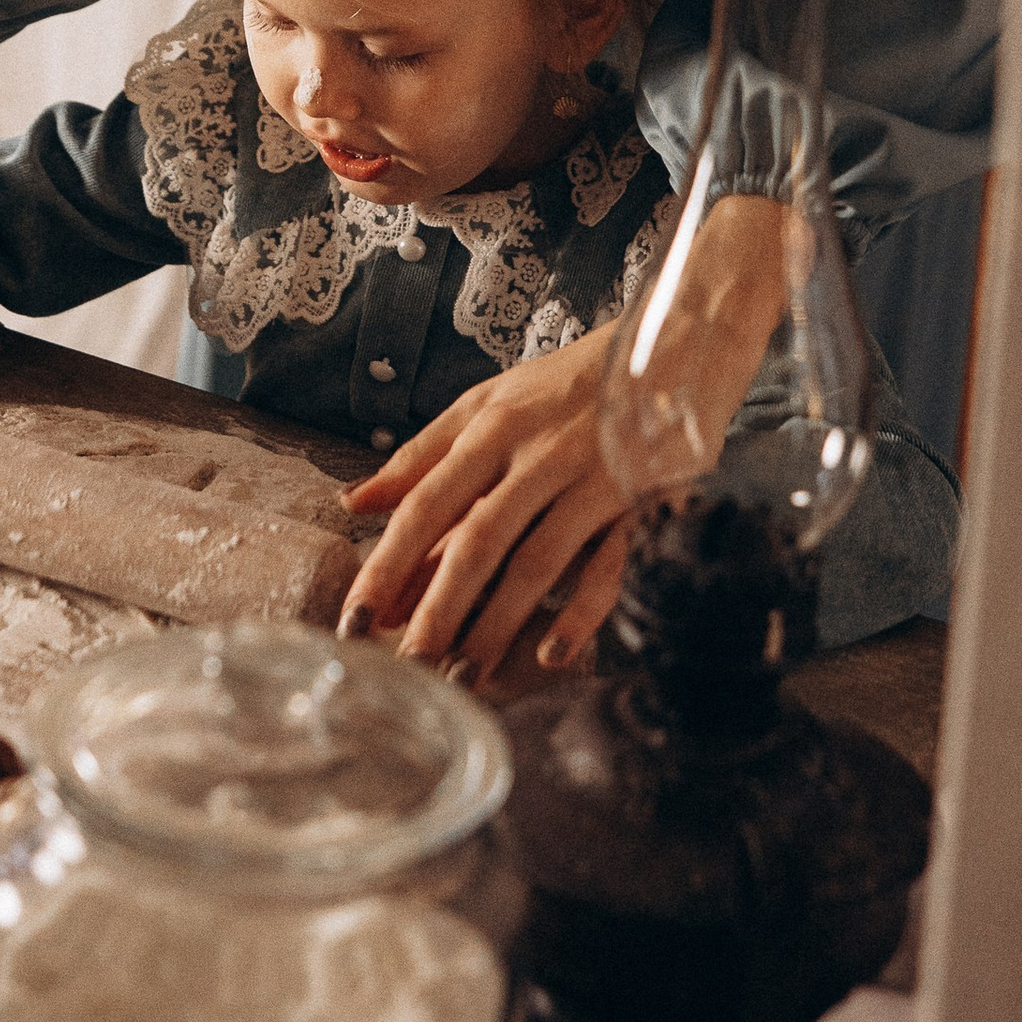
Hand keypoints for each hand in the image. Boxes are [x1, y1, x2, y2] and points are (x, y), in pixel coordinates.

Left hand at [338, 325, 632, 690]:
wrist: (667, 346)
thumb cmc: (566, 384)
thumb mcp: (487, 403)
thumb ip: (423, 455)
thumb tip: (355, 501)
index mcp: (491, 427)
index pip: (426, 504)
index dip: (388, 564)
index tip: (354, 617)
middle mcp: (537, 454)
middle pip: (477, 540)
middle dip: (437, 607)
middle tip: (406, 666)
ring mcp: (590, 481)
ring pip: (536, 561)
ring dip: (497, 624)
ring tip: (464, 676)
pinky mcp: (638, 503)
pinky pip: (609, 566)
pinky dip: (581, 611)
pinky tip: (551, 654)